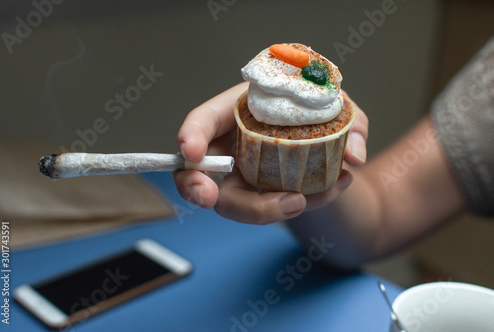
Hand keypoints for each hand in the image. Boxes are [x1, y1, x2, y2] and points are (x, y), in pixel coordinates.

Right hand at [173, 82, 368, 223]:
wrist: (330, 149)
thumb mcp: (343, 111)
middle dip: (195, 187)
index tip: (192, 151)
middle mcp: (232, 144)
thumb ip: (352, 125)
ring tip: (302, 201)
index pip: (204, 118)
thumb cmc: (324, 117)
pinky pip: (261, 212)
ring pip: (229, 201)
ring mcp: (240, 175)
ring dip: (257, 209)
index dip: (191, 134)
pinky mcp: (254, 197)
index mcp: (240, 109)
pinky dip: (288, 210)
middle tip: (208, 198)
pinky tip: (329, 192)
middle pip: (199, 170)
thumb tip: (353, 157)